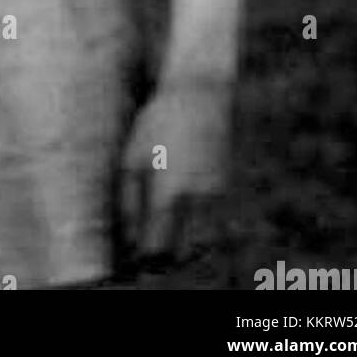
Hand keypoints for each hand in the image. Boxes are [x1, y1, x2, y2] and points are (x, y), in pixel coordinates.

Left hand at [118, 77, 231, 268]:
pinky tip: (185, 220)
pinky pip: (216, 226)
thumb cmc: (157, 124)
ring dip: (187, 248)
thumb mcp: (131, 157)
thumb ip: (128, 204)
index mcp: (169, 194)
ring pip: (205, 244)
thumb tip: (128, 242)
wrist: (199, 96)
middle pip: (185, 254)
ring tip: (167, 237)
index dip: (146, 260)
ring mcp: (218, 196)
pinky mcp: (228, 190)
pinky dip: (201, 232)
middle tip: (150, 252)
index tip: (134, 260)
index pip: (159, 249)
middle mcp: (198, 201)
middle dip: (168, 259)